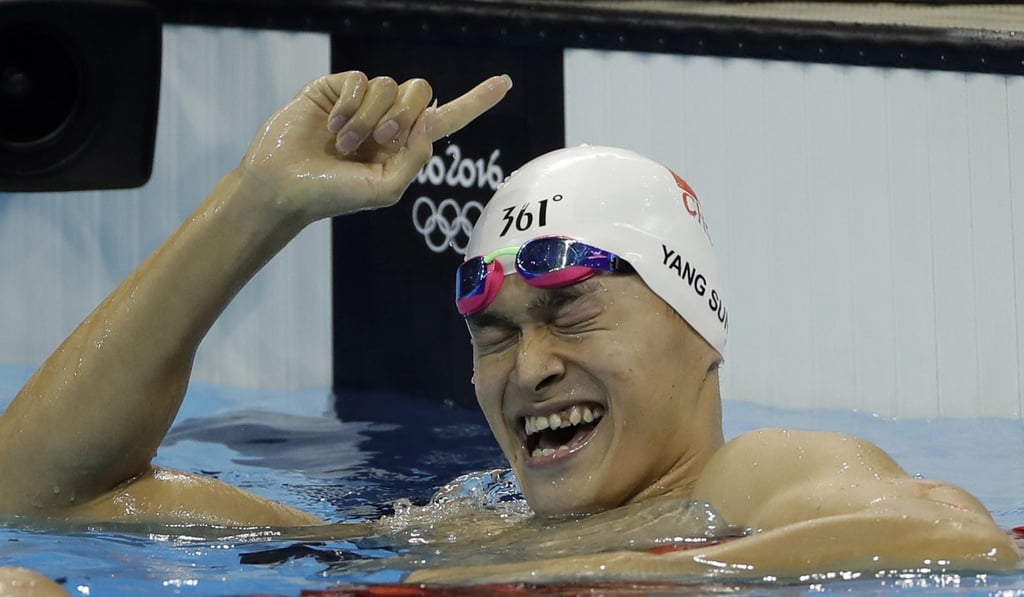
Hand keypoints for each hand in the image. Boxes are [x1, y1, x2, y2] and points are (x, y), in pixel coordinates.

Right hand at [240, 71, 511, 222]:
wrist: (284, 186)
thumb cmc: (333, 194)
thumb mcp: (385, 188)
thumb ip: (416, 156)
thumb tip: (429, 116)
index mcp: (404, 146)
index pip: (447, 119)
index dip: (476, 101)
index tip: (506, 83)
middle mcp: (387, 120)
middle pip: (420, 92)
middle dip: (405, 114)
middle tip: (381, 138)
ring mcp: (361, 102)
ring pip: (389, 85)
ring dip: (369, 117)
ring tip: (343, 143)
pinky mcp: (335, 88)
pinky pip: (360, 80)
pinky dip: (349, 105)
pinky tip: (330, 126)